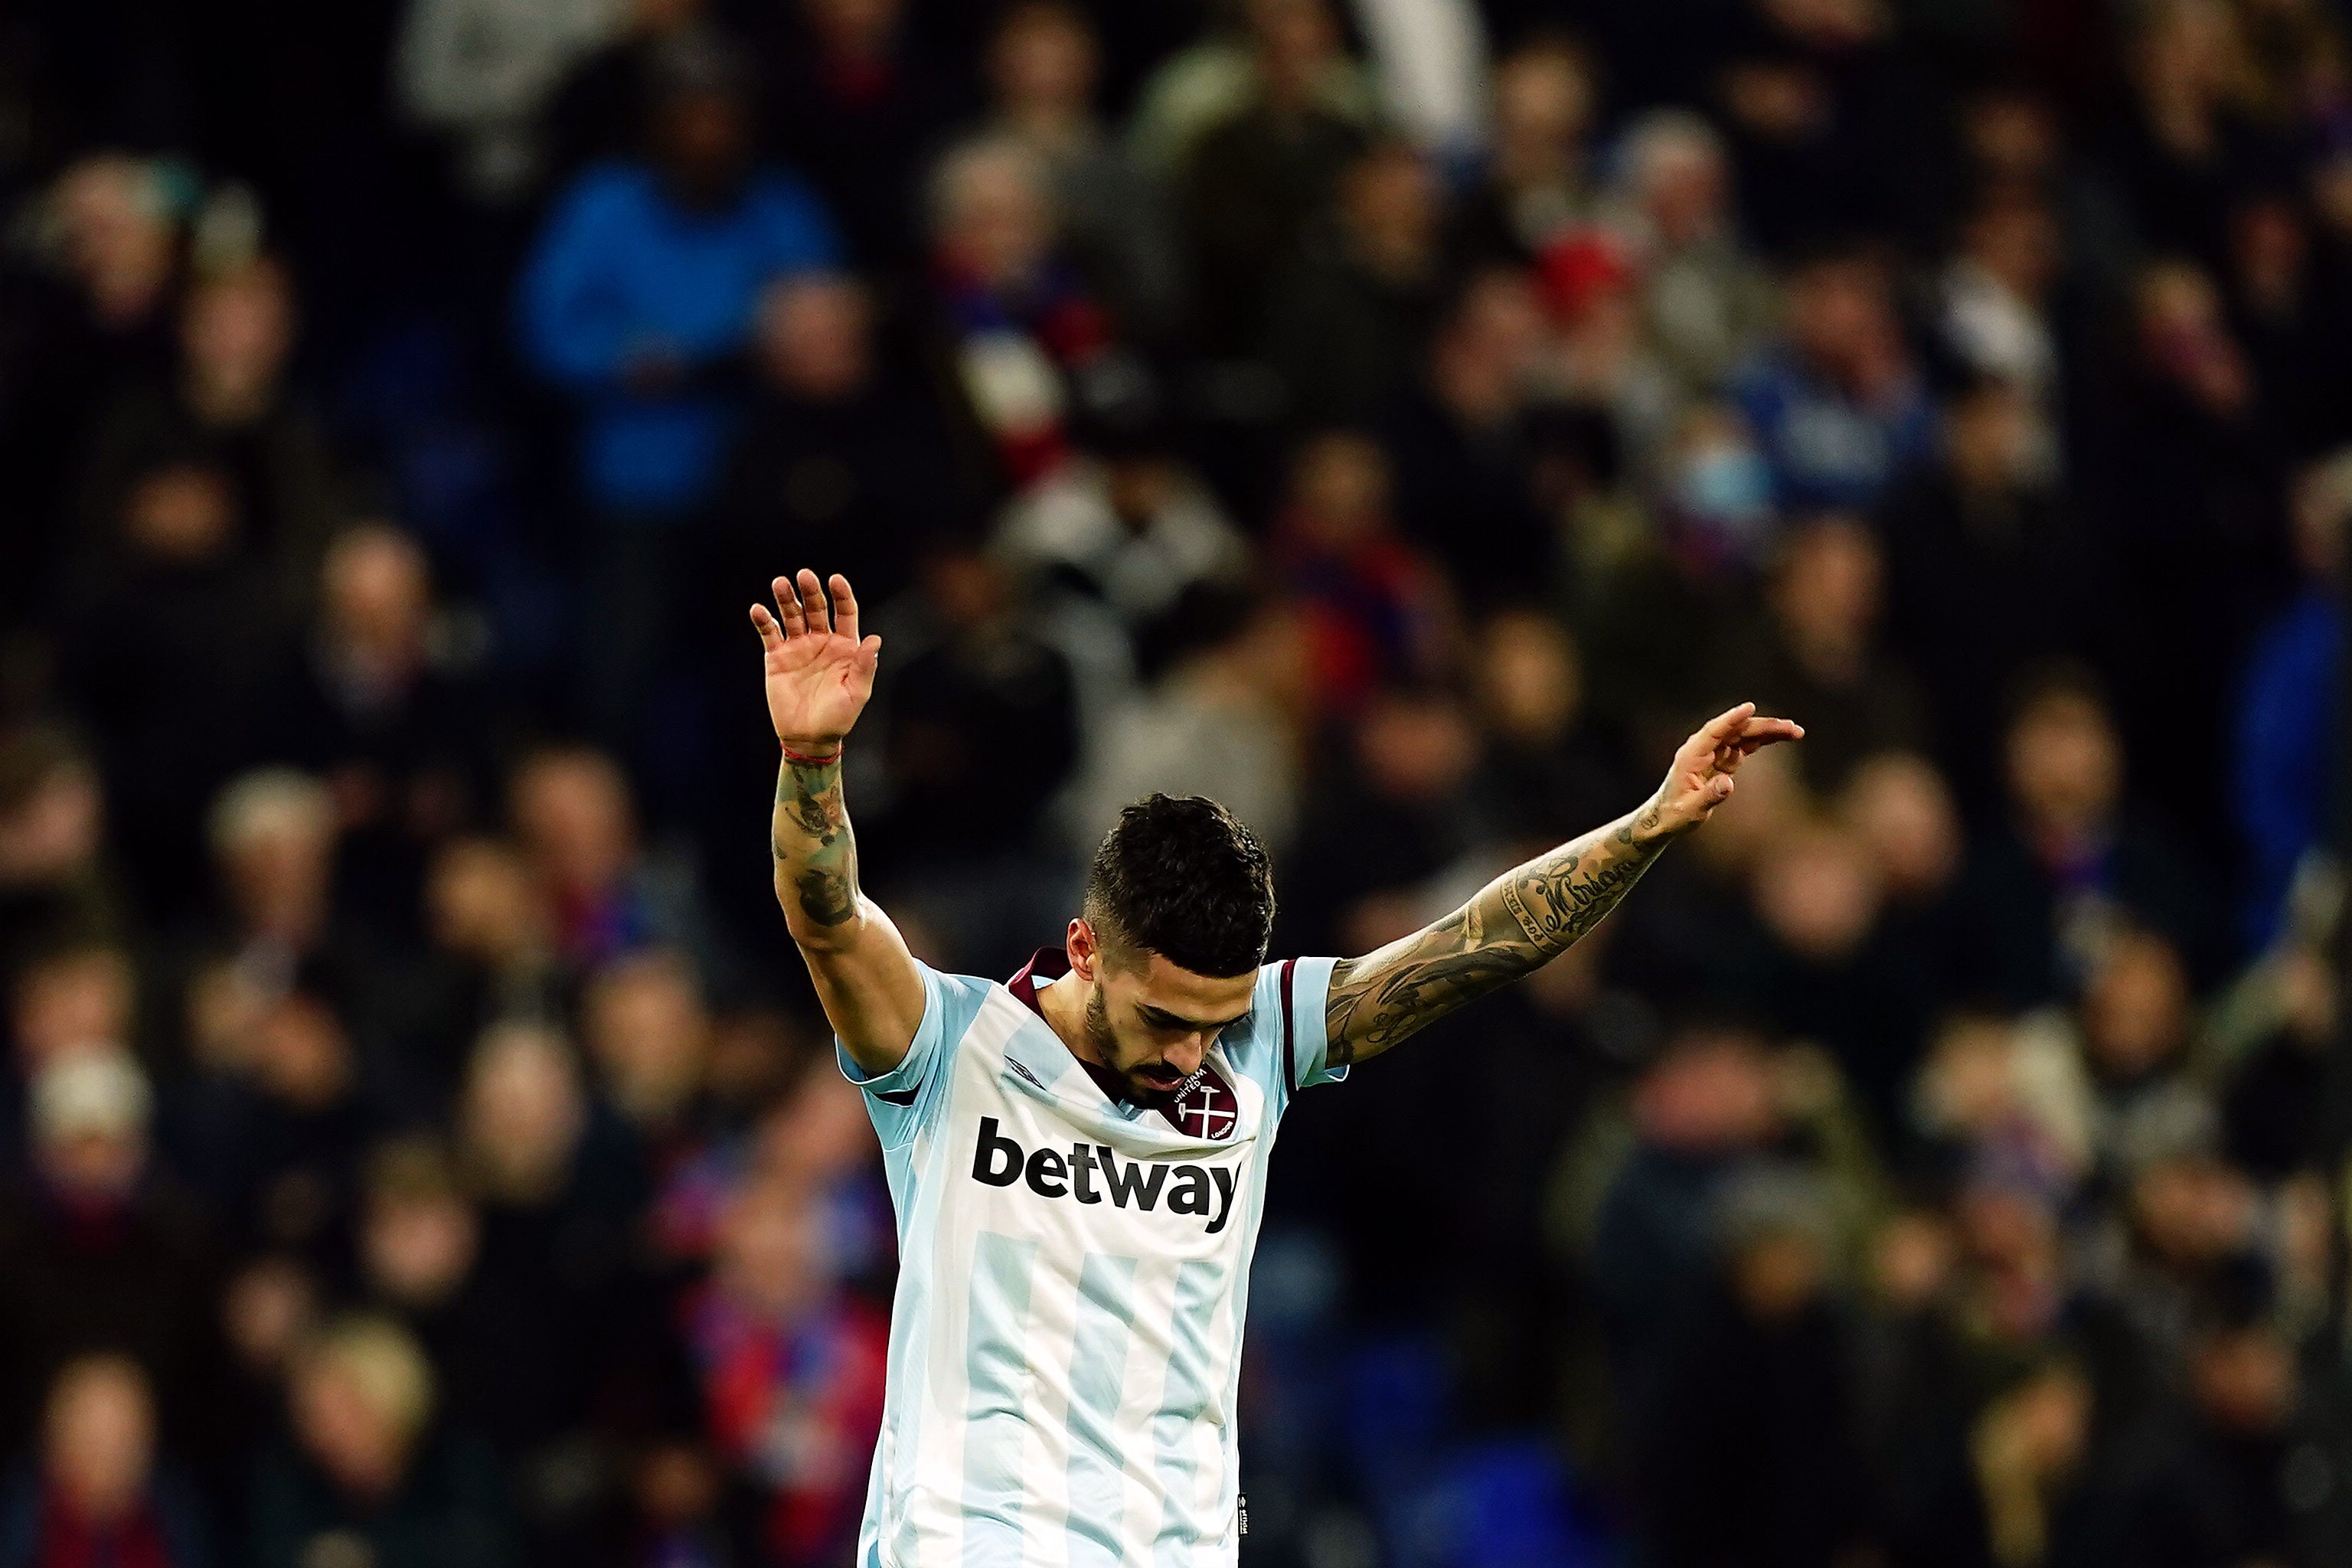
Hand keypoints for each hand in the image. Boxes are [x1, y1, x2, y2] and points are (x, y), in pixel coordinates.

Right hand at [750, 570, 879, 746]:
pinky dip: (763, 620)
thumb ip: (864, 666)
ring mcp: (798, 647)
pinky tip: (758, 609)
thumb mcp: (856, 693)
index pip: (845, 612)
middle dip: (810, 591)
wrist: (808, 737)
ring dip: (785, 598)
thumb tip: (874, 639)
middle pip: (816, 608)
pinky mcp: (776, 657)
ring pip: (791, 615)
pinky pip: (769, 633)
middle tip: (804, 575)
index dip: (841, 594)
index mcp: (844, 646)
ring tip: (779, 583)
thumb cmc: (838, 717)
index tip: (835, 579)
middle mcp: (821, 641)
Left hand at [1639, 701, 1801, 838]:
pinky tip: (1782, 737)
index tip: (1750, 708)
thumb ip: (1710, 796)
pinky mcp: (1723, 759)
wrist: (1666, 816)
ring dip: (1768, 732)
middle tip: (1791, 727)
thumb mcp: (1691, 810)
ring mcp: (1714, 752)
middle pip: (1736, 730)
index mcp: (1691, 755)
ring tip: (1795, 732)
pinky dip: (1763, 741)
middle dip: (1763, 727)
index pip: (1714, 731)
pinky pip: (1746, 746)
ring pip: (1744, 735)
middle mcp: (1703, 749)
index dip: (1732, 719)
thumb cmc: (1675, 814)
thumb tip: (1729, 784)